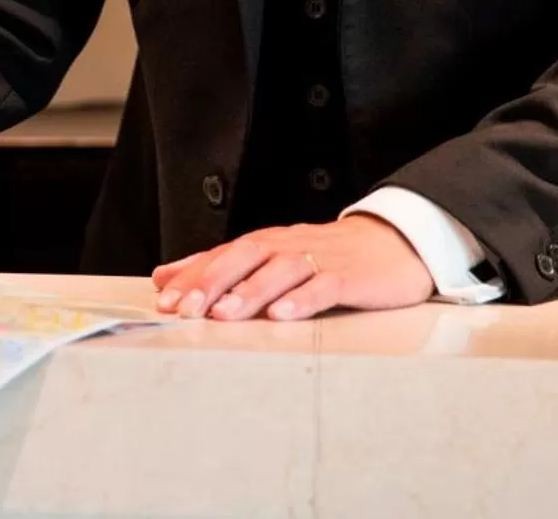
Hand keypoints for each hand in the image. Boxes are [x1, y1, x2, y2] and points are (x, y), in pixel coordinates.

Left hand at [150, 215, 433, 321]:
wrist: (394, 243)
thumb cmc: (327, 256)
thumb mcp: (272, 258)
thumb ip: (221, 267)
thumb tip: (166, 277)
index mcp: (267, 244)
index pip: (222, 255)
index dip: (192, 275)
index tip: (163, 298)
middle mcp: (287, 247)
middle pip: (244, 257)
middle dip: (211, 281)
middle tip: (185, 307)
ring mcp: (319, 260)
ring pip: (280, 270)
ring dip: (250, 291)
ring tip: (225, 314)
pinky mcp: (350, 277)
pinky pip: (324, 286)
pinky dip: (302, 299)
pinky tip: (283, 314)